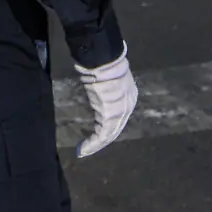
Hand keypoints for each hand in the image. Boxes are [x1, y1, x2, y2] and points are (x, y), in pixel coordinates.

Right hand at [73, 43, 136, 157]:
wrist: (104, 59)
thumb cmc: (102, 63)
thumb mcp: (106, 77)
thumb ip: (105, 87)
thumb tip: (95, 87)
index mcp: (128, 96)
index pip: (119, 116)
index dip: (108, 126)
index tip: (97, 133)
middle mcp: (127, 107)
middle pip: (115, 128)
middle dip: (102, 140)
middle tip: (88, 149)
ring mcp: (120, 113)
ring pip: (109, 134)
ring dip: (95, 145)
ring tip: (83, 151)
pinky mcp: (110, 116)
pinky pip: (101, 135)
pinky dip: (92, 145)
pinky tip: (82, 150)